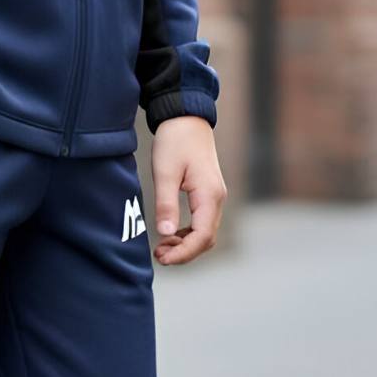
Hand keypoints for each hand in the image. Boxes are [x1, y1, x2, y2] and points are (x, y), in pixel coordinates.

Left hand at [149, 116, 224, 264]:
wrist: (186, 117)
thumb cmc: (175, 141)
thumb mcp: (164, 172)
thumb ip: (166, 204)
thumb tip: (165, 234)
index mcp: (209, 196)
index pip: (202, 237)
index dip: (183, 253)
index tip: (163, 259)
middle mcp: (216, 199)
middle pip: (206, 239)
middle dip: (184, 252)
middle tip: (159, 256)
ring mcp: (214, 196)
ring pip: (205, 232)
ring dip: (185, 244)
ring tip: (161, 247)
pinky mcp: (208, 193)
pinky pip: (202, 222)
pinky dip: (188, 233)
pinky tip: (170, 233)